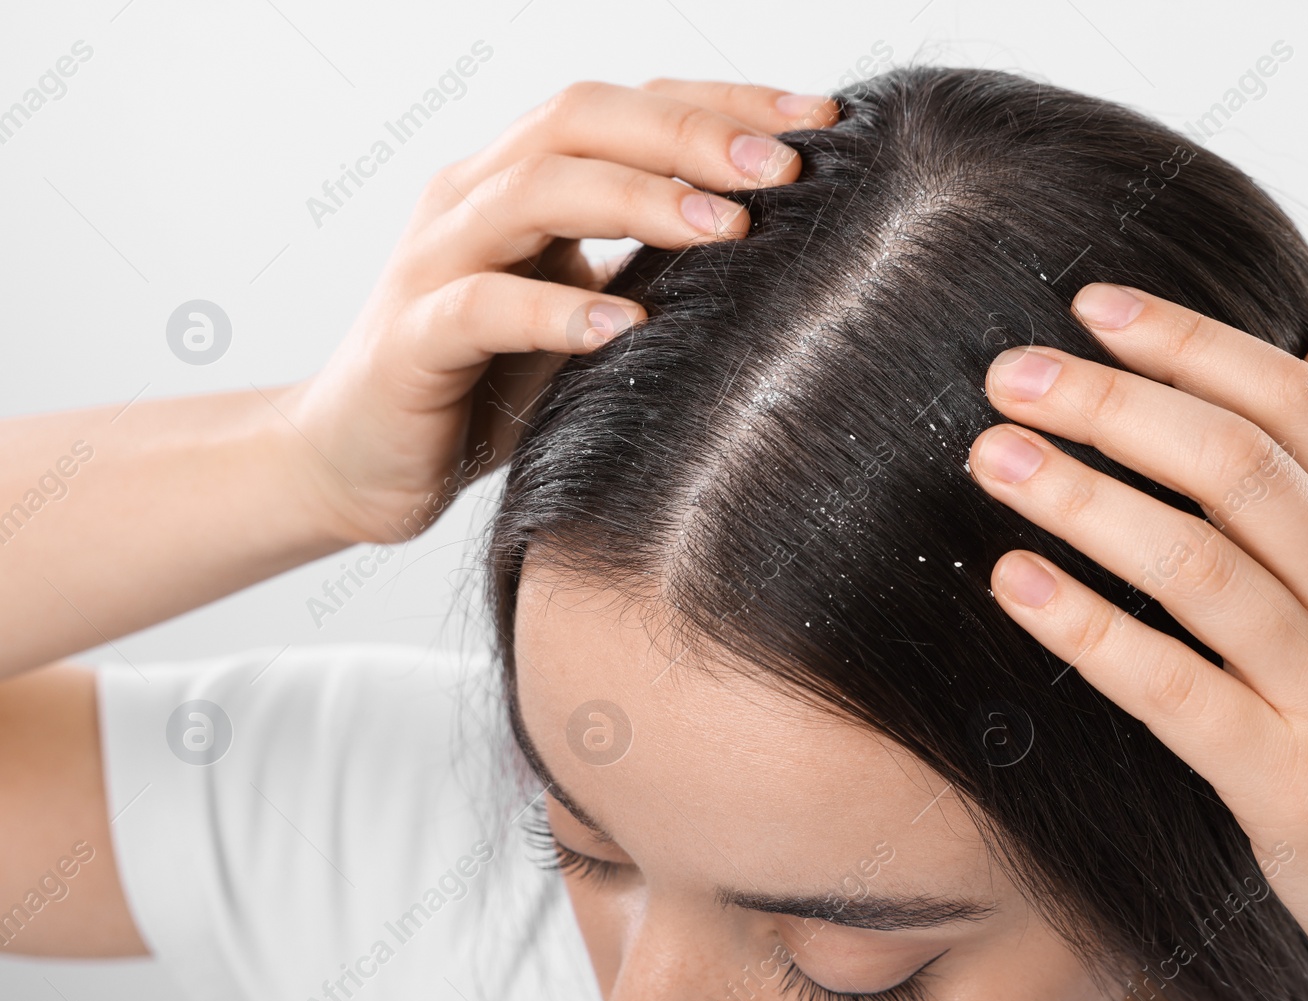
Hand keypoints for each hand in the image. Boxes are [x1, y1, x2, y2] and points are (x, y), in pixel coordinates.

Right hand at [283, 79, 836, 544]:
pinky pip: (479, 307)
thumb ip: (652, 269)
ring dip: (635, 200)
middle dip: (690, 135)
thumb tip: (785, 248)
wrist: (358, 462)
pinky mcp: (411, 342)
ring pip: (531, 192)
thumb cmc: (487, 384)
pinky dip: (553, 310)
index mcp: (521, 179)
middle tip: (785, 168)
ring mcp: (434, 263)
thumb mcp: (587, 312)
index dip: (722, 104)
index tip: (821, 120)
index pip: (628, 109)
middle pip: (580, 121)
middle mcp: (474, 200)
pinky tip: (623, 327)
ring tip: (726, 229)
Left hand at [968, 283, 1307, 1000]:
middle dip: (1117, 405)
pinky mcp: (1296, 784)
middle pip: (1238, 466)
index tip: (1095, 305)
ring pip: (1203, 564)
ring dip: (1085, 499)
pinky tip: (1016, 583)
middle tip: (1012, 373)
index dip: (1190, 345)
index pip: (1292, 406)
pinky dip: (1092, 630)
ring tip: (993, 456)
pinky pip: (1178, 690)